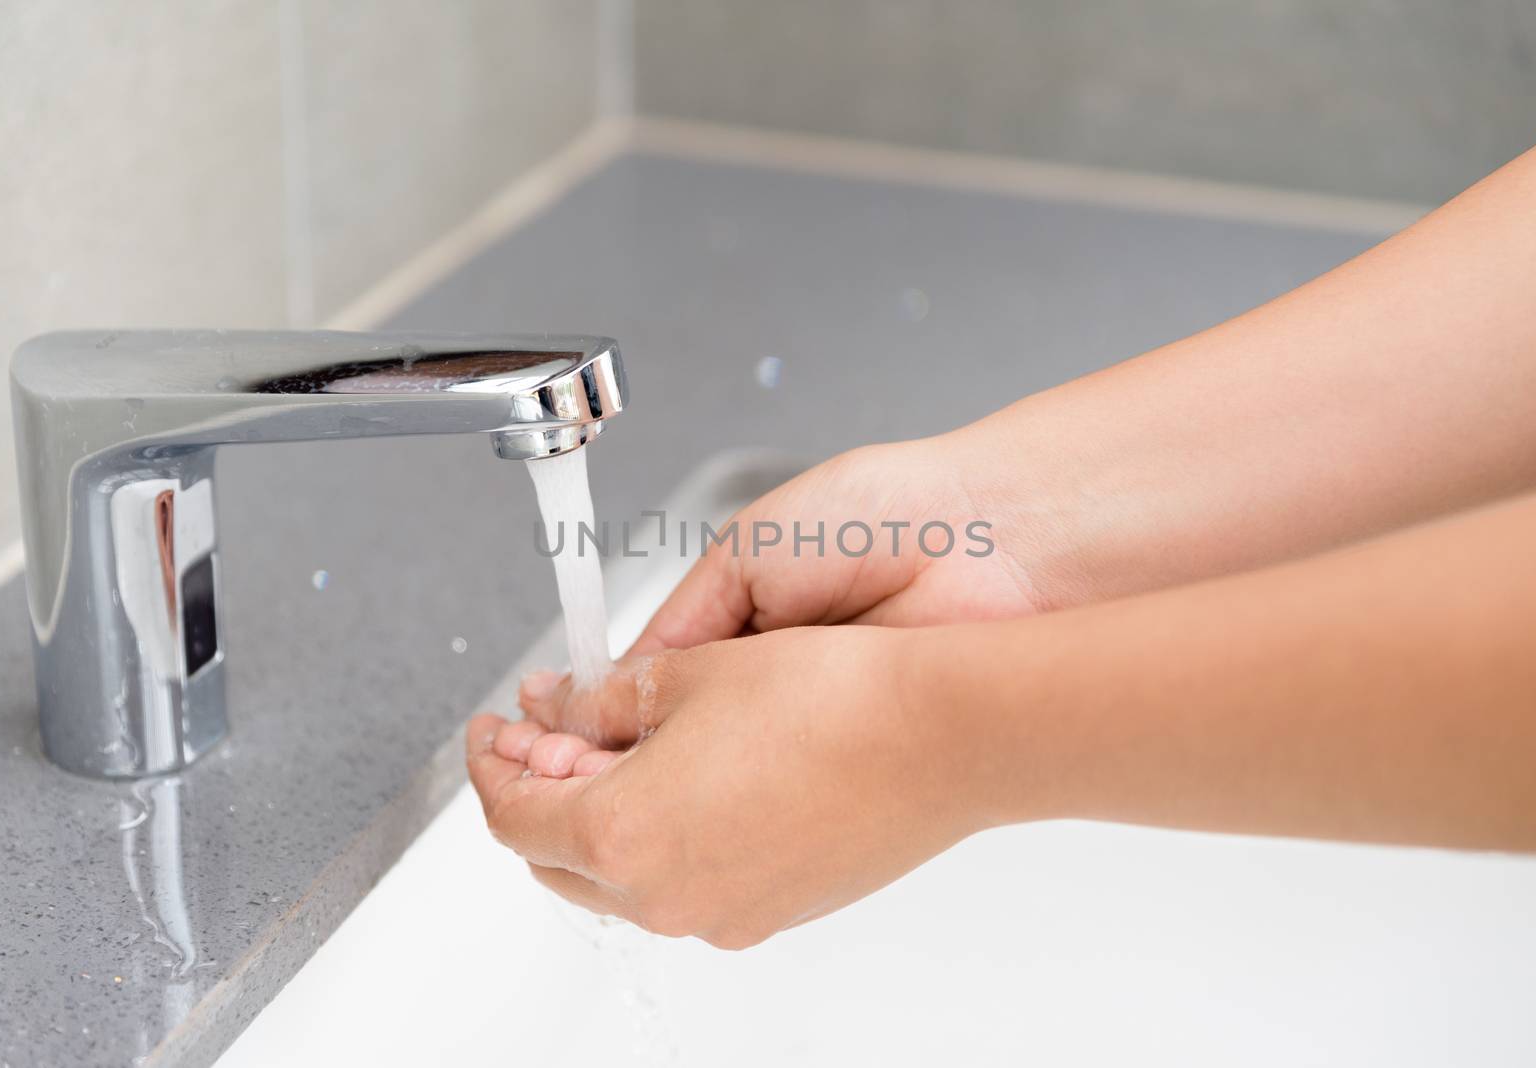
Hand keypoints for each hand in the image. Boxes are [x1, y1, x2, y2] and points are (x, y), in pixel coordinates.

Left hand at [466, 626, 985, 948]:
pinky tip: (692, 778)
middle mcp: (666, 895)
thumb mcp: (690, 674)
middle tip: (546, 734)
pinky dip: (664, 838)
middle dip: (539, 793)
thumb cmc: (829, 698)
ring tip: (625, 746)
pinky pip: (688, 883)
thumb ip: (602, 701)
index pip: (512, 812)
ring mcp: (723, 914)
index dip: (492, 762)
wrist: (943, 737)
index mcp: (623, 833)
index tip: (496, 728)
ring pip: (622, 877)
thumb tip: (558, 708)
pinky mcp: (772, 910)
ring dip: (603, 817)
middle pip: (557, 857)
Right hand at [519, 431, 1057, 744]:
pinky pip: (780, 792)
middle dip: (631, 751)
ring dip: (684, 776)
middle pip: (677, 740)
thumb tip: (611, 678)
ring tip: (647, 773)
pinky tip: (722, 788)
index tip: (551, 733)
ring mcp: (810, 728)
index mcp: (737, 621)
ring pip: (722, 776)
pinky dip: (746, 792)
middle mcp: (770, 682)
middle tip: (580, 764)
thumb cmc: (877, 516)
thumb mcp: (744, 551)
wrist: (984, 540)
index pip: (645, 685)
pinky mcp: (851, 760)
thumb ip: (679, 621)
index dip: (597, 711)